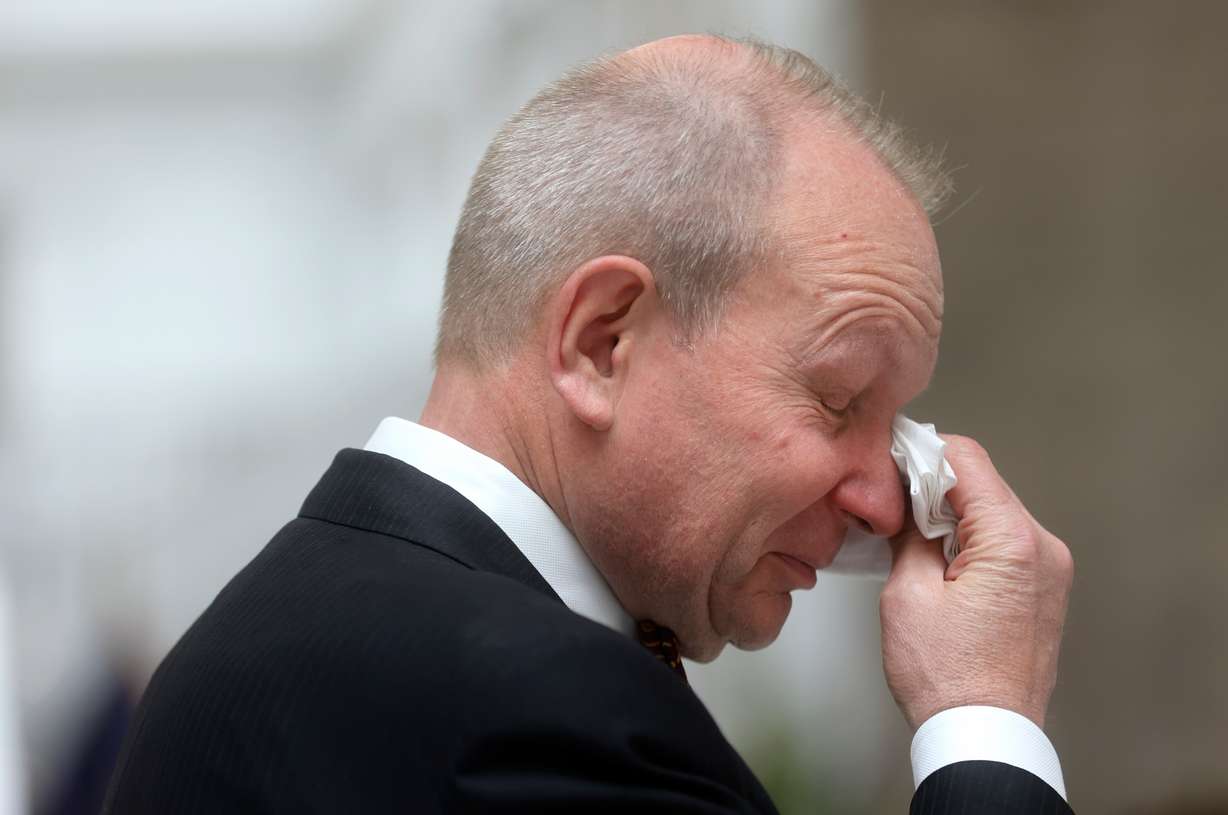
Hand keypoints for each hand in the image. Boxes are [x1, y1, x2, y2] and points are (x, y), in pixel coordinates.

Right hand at [879, 435, 1073, 729]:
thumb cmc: (946, 677)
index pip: (967, 459)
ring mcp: (1051, 570)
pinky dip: (971, 540)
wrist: (985, 737)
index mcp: (1013, 541)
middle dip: (934, 486)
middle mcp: (1044, 548)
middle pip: (983, 483)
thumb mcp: (906, 594)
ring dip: (952, 515)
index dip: (921, 452)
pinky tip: (939, 562)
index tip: (887, 460)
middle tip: (890, 504)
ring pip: (993, 512)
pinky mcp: (1045, 591)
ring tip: (910, 539)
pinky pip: (1005, 543)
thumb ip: (910, 531)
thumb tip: (908, 498)